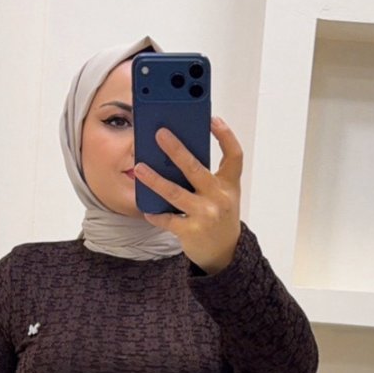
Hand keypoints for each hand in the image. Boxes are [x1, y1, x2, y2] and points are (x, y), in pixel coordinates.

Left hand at [134, 116, 242, 273]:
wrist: (225, 252)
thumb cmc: (220, 216)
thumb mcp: (223, 193)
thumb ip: (208, 175)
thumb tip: (177, 153)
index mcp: (229, 184)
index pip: (234, 155)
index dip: (225, 135)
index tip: (212, 120)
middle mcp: (219, 197)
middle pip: (196, 168)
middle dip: (176, 150)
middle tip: (160, 134)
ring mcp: (205, 215)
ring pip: (175, 193)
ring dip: (155, 179)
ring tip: (139, 168)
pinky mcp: (191, 231)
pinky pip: (168, 219)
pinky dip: (156, 214)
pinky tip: (147, 209)